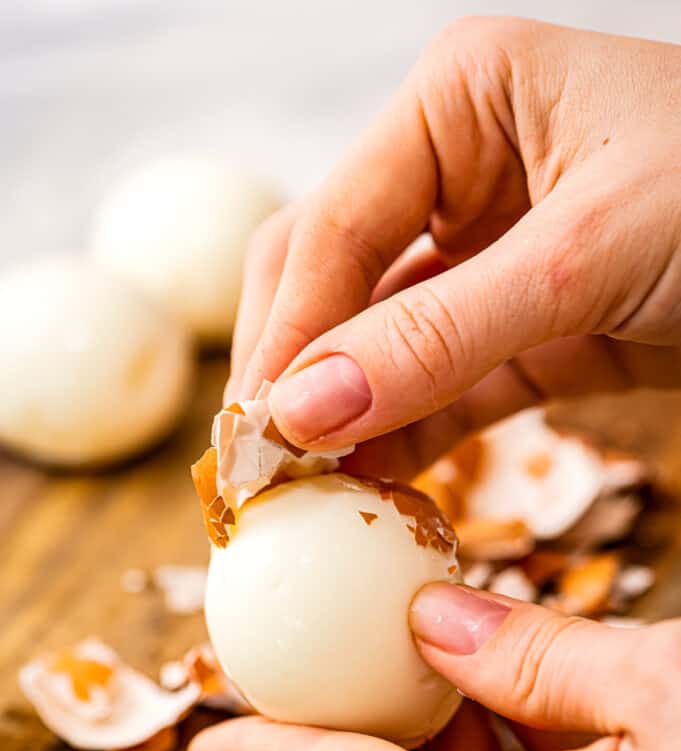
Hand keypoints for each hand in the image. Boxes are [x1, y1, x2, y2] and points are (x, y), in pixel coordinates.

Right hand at [227, 17, 680, 479]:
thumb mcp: (586, 256)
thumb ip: (440, 336)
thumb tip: (306, 409)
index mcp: (459, 101)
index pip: (331, 226)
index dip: (287, 333)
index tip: (259, 429)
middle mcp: (456, 169)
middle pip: (330, 279)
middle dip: (298, 373)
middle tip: (268, 466)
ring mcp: (484, 255)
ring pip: (375, 343)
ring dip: (343, 417)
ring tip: (313, 493)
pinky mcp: (518, 328)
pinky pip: (436, 386)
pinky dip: (405, 437)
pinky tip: (376, 484)